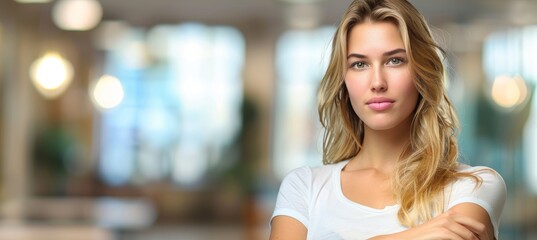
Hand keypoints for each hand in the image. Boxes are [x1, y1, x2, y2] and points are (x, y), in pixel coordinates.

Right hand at [370, 210, 485, 239]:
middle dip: (483, 239)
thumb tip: (472, 238)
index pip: (478, 225)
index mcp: (452, 215)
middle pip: (479, 229)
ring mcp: (446, 223)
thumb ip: (455, 231)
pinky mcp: (442, 231)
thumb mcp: (440, 231)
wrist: (405, 239)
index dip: (486, 237)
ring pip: (470, 236)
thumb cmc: (424, 237)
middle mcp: (451, 216)